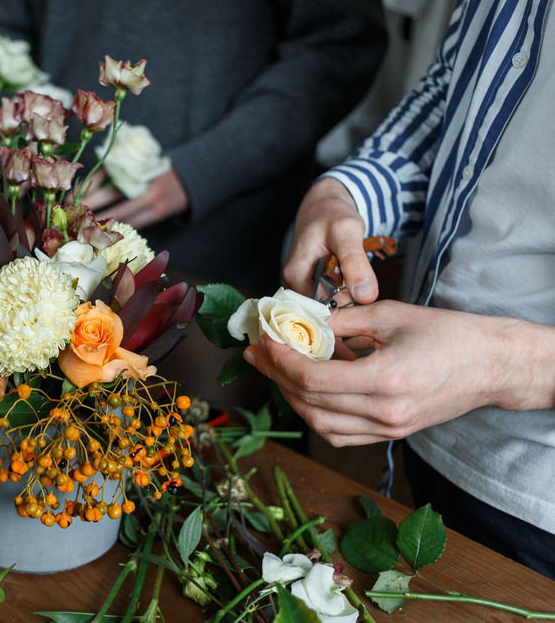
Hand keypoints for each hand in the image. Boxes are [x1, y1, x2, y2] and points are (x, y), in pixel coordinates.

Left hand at [79, 168, 188, 229]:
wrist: (194, 175)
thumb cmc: (159, 169)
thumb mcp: (139, 163)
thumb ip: (117, 171)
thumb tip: (87, 186)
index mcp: (134, 165)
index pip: (103, 176)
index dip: (84, 187)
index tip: (66, 198)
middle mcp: (141, 181)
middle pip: (108, 195)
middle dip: (87, 206)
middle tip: (69, 216)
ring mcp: (151, 197)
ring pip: (120, 213)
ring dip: (101, 222)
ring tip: (82, 229)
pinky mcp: (159, 211)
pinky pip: (135, 222)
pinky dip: (120, 228)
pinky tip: (105, 234)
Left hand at [244, 301, 554, 445]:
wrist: (492, 365)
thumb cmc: (448, 335)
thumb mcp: (390, 315)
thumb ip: (341, 321)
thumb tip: (299, 321)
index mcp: (387, 380)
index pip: (314, 380)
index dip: (282, 361)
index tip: (265, 340)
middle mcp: (385, 413)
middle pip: (311, 404)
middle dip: (277, 376)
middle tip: (259, 352)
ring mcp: (388, 429)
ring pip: (321, 424)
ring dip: (292, 397)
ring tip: (276, 369)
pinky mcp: (390, 434)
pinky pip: (340, 434)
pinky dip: (315, 415)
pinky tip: (304, 391)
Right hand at [283, 177, 377, 303]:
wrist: (325, 203)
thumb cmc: (332, 213)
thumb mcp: (347, 233)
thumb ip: (355, 265)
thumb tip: (365, 296)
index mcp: (295, 274)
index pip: (320, 310)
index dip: (345, 310)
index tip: (365, 303)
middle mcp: (293, 283)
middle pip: (323, 309)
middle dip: (347, 303)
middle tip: (364, 286)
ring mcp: (301, 283)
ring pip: (328, 303)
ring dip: (347, 297)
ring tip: (359, 281)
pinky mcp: (310, 281)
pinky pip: (328, 296)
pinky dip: (344, 292)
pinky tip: (353, 281)